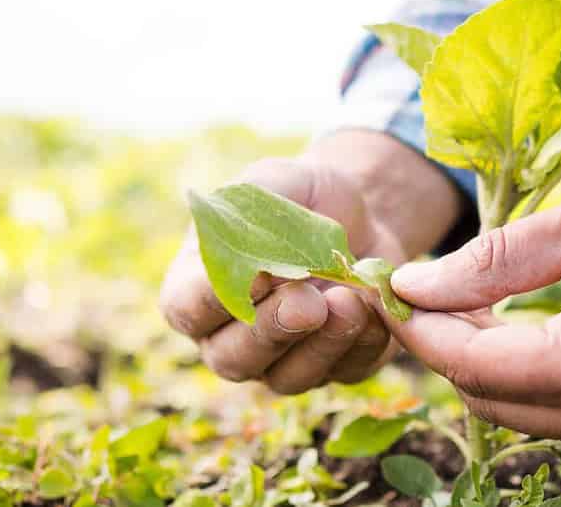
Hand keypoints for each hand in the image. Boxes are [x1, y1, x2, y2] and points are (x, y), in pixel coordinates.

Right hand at [160, 155, 405, 393]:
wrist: (361, 211)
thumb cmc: (300, 195)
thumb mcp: (273, 183)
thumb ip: (252, 217)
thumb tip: (255, 268)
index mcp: (200, 287)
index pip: (187, 309)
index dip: (213, 300)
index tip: (254, 275)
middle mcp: (232, 335)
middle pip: (233, 358)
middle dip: (272, 330)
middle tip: (308, 301)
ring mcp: (282, 359)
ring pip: (288, 378)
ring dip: (320, 345)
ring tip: (348, 301)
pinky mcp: (337, 366)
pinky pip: (345, 371)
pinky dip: (363, 343)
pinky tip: (374, 307)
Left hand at [384, 169, 560, 447]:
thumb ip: (497, 259)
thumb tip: (416, 284)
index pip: (473, 364)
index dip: (422, 328)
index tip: (391, 290)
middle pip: (493, 402)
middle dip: (448, 350)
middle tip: (427, 294)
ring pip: (530, 418)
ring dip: (491, 369)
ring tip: (475, 305)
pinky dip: (538, 381)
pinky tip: (532, 331)